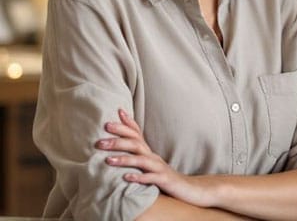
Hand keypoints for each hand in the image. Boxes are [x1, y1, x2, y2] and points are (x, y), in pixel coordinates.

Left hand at [96, 109, 213, 208]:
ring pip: (142, 160)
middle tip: (99, 142)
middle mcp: (153, 156)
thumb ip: (135, 153)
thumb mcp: (148, 162)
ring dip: (125, 159)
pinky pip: (151, 178)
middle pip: (136, 144)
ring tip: (108, 160)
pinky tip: (127, 178)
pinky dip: (139, 177)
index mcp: (148, 151)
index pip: (136, 133)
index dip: (125, 124)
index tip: (110, 119)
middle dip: (117, 141)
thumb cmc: (162, 175)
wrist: (186, 187)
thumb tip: (118, 147)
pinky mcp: (163, 180)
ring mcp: (159, 167)